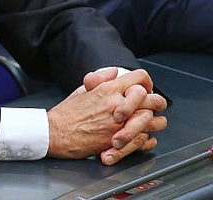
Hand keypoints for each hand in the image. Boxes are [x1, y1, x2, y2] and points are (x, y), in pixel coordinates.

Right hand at [47, 69, 166, 164]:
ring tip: (154, 123)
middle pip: (152, 98)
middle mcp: (116, 104)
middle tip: (155, 106)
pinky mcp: (117, 141)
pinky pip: (143, 139)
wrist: (56, 132)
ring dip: (155, 122)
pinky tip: (145, 137)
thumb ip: (101, 78)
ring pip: (151, 120)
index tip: (146, 88)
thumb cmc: (67, 112)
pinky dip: (148, 138)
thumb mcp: (82, 88)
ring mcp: (118, 123)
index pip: (139, 77)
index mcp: (108, 89)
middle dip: (157, 102)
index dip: (146, 82)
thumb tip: (114, 71)